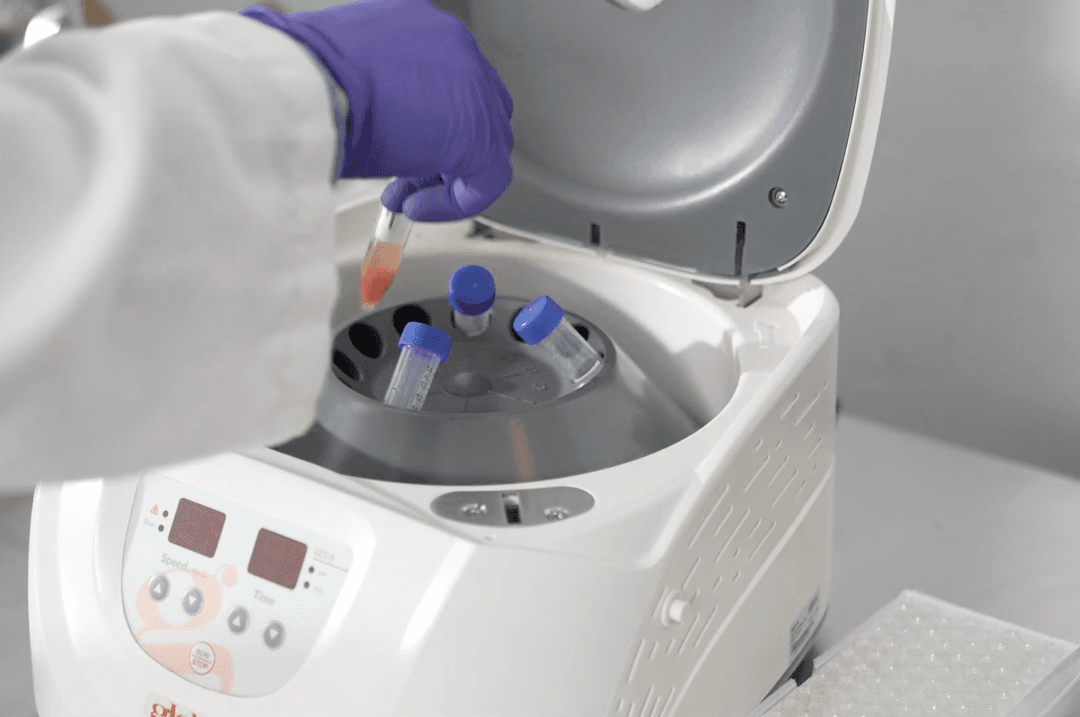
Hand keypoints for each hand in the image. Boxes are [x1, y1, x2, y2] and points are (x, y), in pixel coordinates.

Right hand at [240, 0, 513, 221]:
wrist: (305, 86)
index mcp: (423, 27)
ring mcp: (474, 88)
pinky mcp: (478, 135)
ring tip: (405, 198)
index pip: (447, 82)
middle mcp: (455, 47)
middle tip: (407, 180)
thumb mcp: (349, 77)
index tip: (401, 150)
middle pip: (473, 110)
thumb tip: (378, 124)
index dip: (426, 125)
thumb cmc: (307, 79)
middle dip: (440, 152)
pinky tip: (416, 207)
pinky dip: (453, 201)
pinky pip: (486, 179)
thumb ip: (380, 95)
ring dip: (444, 178)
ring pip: (484, 144)